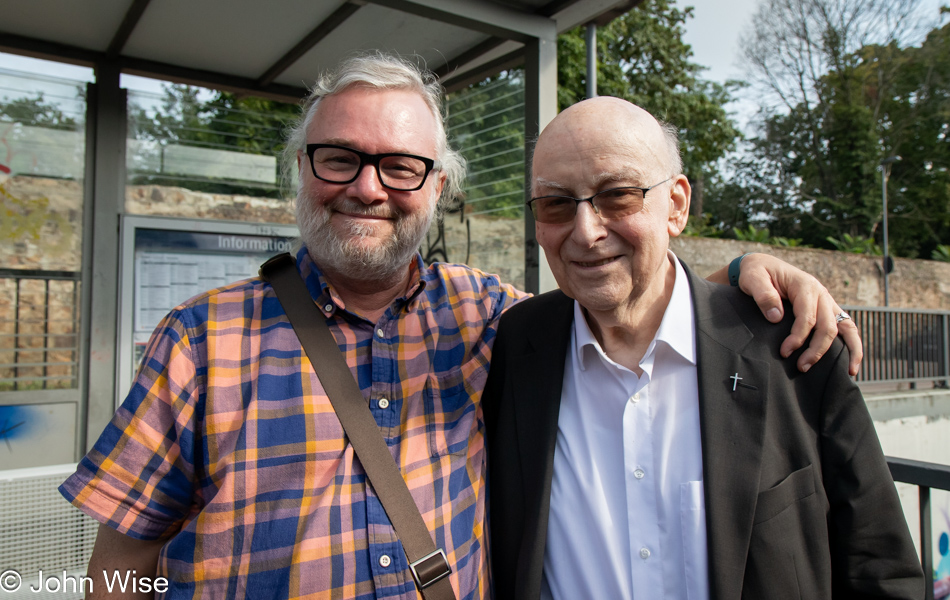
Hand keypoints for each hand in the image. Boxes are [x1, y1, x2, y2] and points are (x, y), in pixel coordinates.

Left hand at [737, 253, 862, 374]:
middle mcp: (821, 294)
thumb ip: (763, 295)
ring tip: (848, 372)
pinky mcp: (826, 310)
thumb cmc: (756, 272)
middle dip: (816, 350)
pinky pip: (845, 327)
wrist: (761, 266)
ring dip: (847, 351)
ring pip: (846, 327)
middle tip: (801, 367)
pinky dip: (852, 345)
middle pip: (828, 326)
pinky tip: (851, 363)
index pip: (808, 317)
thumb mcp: (752, 278)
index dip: (798, 337)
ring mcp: (826, 302)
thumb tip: (776, 318)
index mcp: (805, 285)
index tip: (784, 352)